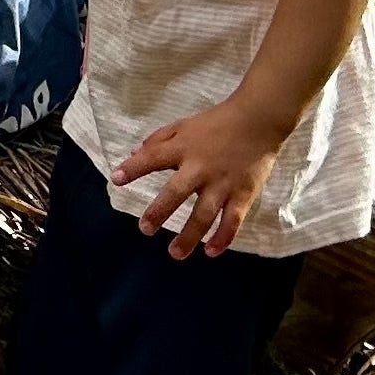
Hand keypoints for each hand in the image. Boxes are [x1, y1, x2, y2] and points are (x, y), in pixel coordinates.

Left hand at [115, 99, 281, 257]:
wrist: (257, 121)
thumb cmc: (215, 123)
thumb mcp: (183, 125)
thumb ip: (158, 140)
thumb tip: (133, 154)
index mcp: (183, 148)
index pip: (153, 157)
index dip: (134, 168)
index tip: (116, 179)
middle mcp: (200, 168)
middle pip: (176, 192)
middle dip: (159, 211)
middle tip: (145, 229)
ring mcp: (222, 184)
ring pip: (204, 214)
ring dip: (189, 236)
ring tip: (175, 253)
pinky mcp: (243, 194)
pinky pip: (232, 221)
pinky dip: (223, 238)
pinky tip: (211, 251)